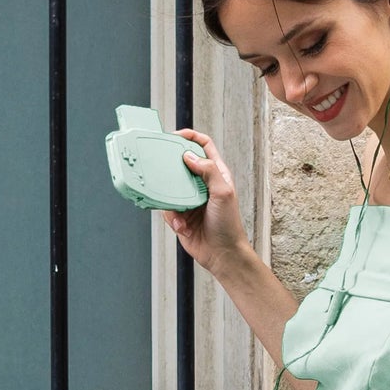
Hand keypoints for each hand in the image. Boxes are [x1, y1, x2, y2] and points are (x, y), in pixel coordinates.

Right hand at [164, 130, 250, 272]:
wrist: (222, 254)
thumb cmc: (228, 225)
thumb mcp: (223, 192)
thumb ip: (208, 170)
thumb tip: (189, 155)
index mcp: (216, 174)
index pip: (204, 146)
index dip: (190, 136)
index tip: (175, 135)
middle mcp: (202, 184)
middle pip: (182, 164)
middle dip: (171, 165)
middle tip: (160, 163)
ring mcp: (190, 199)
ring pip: (170, 187)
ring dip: (171, 199)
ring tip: (179, 211)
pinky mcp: (180, 215)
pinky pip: (167, 208)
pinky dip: (172, 217)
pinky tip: (182, 226)